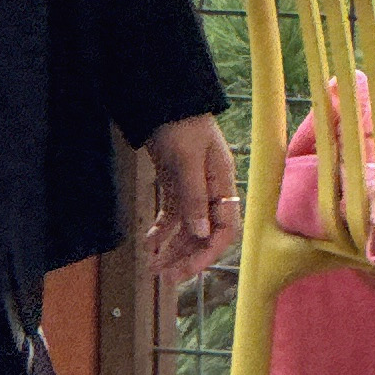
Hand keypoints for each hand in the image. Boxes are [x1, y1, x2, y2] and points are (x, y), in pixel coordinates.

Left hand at [142, 116, 238, 283]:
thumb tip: (201, 234)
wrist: (162, 96)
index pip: (224, 229)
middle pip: (204, 234)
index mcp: (222, 183)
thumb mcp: (187, 159)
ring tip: (151, 266)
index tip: (186, 272)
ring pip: (186, 228)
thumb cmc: (181, 122)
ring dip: (171, 248)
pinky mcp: (175, 183)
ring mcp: (193, 188)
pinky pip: (173, 214)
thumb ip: (194, 197)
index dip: (208, 254)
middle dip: (186, 257)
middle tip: (164, 278)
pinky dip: (162, 230)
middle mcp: (211, 190)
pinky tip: (149, 242)